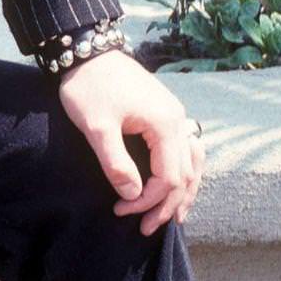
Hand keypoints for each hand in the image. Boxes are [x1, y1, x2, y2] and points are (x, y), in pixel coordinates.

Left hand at [54, 50, 203, 234]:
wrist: (88, 51)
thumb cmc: (89, 87)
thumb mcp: (97, 127)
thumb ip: (115, 163)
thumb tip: (133, 196)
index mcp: (165, 125)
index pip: (169, 178)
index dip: (148, 202)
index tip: (121, 212)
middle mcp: (179, 120)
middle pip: (186, 174)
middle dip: (168, 205)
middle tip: (146, 229)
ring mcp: (175, 115)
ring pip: (192, 162)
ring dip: (183, 191)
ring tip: (172, 217)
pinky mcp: (165, 113)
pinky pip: (185, 149)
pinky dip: (183, 172)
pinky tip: (176, 185)